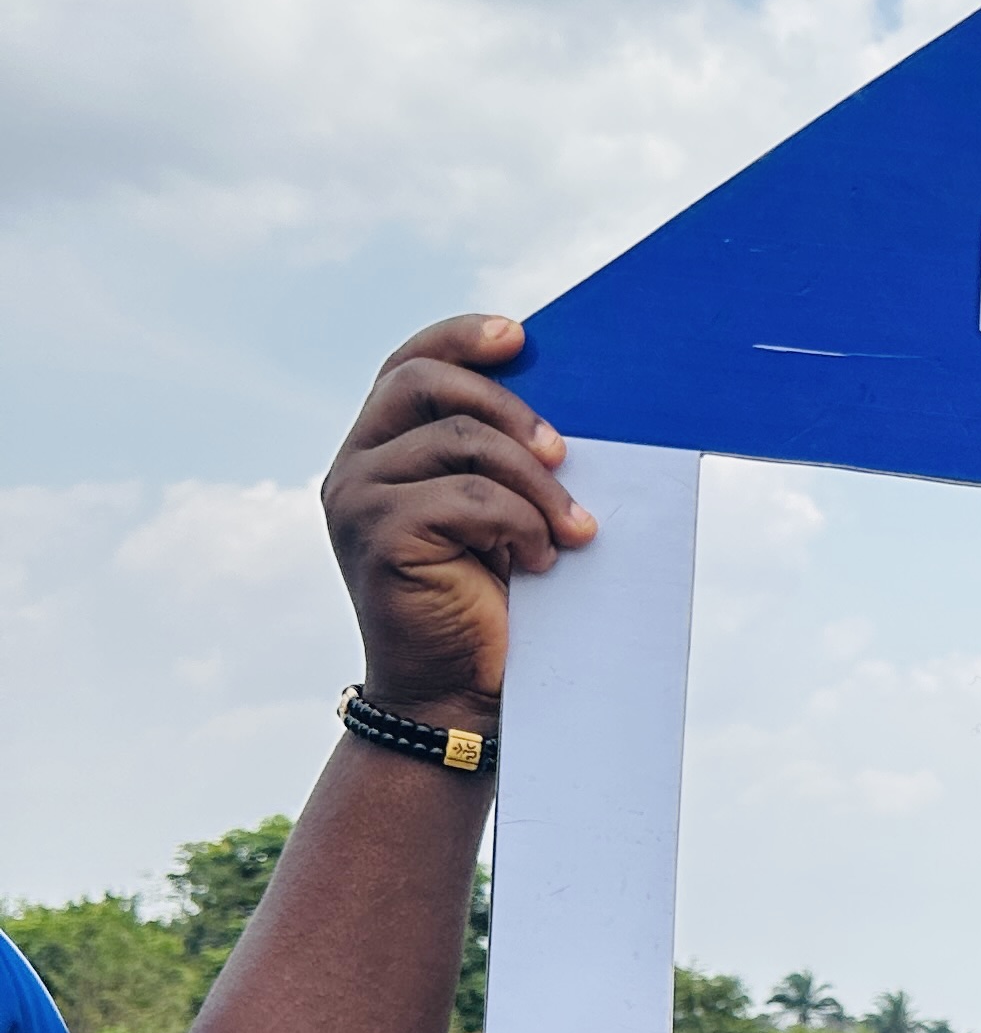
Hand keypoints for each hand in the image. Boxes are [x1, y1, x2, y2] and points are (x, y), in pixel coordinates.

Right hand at [321, 314, 594, 727]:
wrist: (461, 695)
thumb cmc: (490, 601)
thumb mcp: (498, 512)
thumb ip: (502, 456)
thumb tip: (567, 400)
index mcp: (380, 448)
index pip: (410, 365)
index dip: (461, 339)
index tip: (520, 337)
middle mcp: (355, 464)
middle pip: (427, 385)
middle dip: (509, 407)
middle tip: (566, 455)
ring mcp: (357, 498)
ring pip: (459, 442)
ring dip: (535, 483)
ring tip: (573, 530)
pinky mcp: (376, 536)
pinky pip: (467, 497)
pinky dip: (521, 522)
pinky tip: (542, 560)